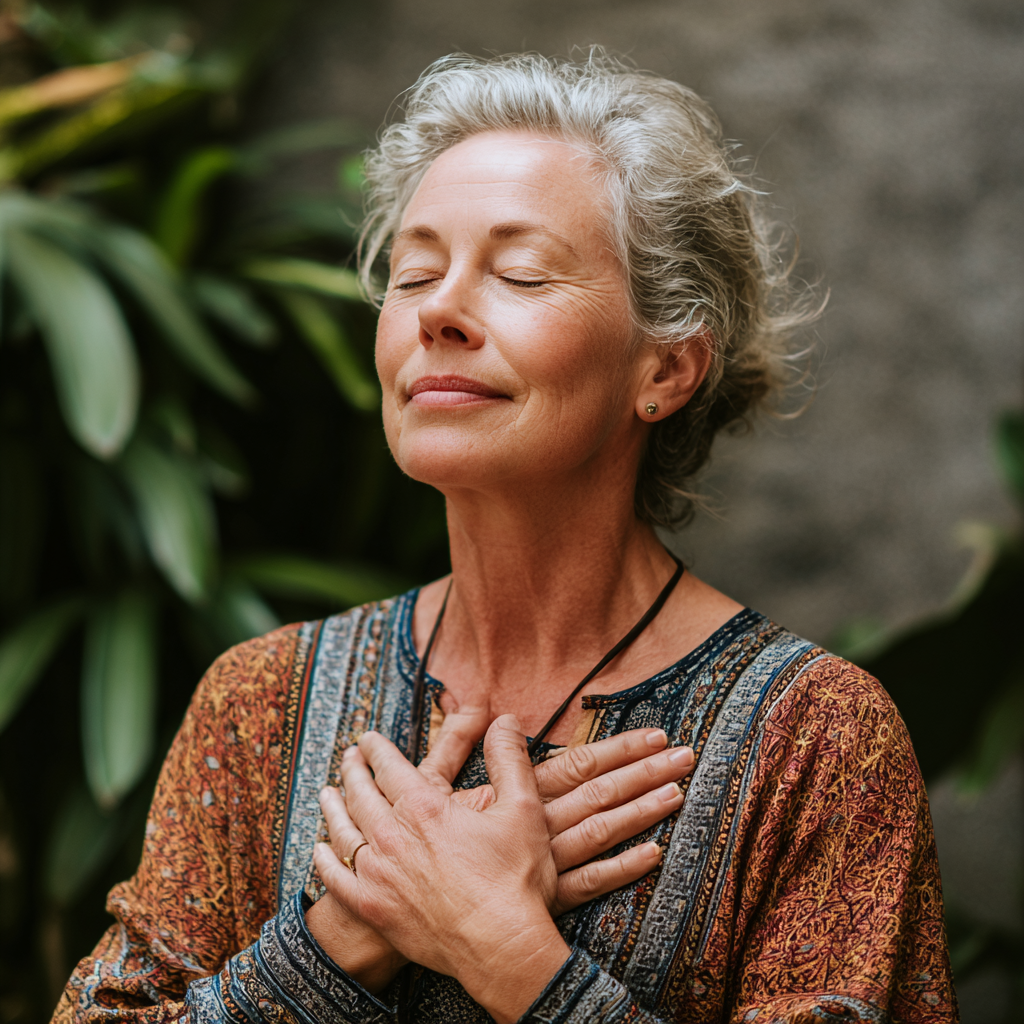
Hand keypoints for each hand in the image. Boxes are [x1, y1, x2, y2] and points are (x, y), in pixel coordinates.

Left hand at [308, 707, 692, 993]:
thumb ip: (509, 759)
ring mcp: (379, 875)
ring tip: (327, 793)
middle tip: (348, 758)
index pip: (389, 767)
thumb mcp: (523, 808)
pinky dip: (326, 862)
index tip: (367, 739)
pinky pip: (338, 881)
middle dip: (352, 771)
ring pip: (345, 832)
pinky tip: (321, 851)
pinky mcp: (375, 910)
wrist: (502, 947)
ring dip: (333, 808)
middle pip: (361, 794)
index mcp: (424, 808)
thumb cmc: (516, 878)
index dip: (376, 750)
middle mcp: (393, 836)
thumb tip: (506, 720)